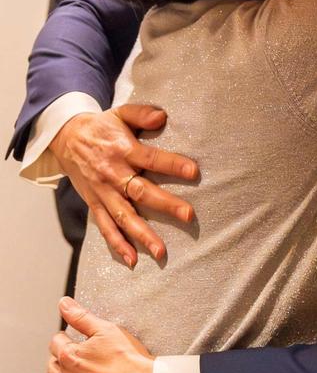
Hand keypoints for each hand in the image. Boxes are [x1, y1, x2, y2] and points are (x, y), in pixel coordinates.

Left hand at [48, 297, 155, 372]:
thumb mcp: (107, 330)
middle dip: (59, 363)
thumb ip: (82, 317)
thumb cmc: (130, 361)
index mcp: (70, 357)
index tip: (72, 339)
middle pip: (51, 370)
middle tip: (75, 360)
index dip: (64, 338)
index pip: (55, 343)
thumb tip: (63, 304)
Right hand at [50, 105, 198, 265]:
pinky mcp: (94, 204)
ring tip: (161, 251)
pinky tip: (132, 259)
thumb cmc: (102, 127)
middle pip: (140, 191)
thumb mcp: (120, 113)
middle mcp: (112, 173)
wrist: (66, 138)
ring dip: (142, 234)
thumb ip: (142, 114)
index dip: (171, 164)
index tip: (193, 171)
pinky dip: (117, 244)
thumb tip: (162, 117)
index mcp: (122, 149)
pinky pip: (105, 226)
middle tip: (188, 215)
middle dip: (165, 204)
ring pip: (123, 216)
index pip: (150, 158)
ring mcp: (103, 192)